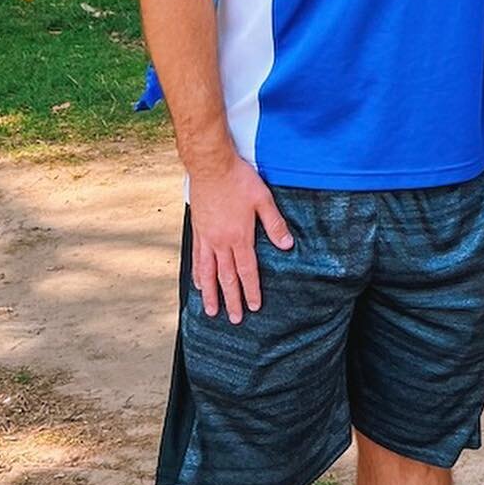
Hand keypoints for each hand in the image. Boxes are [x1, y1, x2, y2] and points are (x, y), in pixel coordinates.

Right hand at [189, 155, 293, 321]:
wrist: (211, 165)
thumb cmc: (238, 179)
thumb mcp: (263, 199)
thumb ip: (274, 224)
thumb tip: (287, 246)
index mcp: (239, 237)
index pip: (247, 270)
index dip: (251, 290)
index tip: (253, 307)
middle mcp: (221, 242)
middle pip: (227, 277)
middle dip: (231, 300)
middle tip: (234, 319)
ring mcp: (206, 237)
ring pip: (208, 272)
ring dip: (211, 293)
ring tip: (211, 311)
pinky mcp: (197, 229)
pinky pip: (196, 257)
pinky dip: (197, 273)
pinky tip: (198, 283)